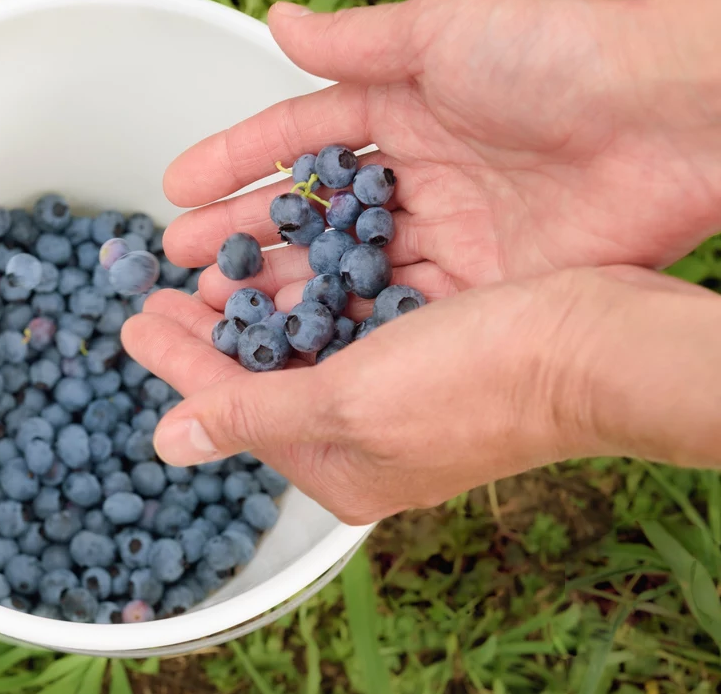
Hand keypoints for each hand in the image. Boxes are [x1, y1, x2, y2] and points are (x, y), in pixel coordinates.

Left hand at [122, 268, 720, 524]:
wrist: (593, 346)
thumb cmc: (472, 382)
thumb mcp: (345, 403)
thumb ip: (252, 415)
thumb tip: (170, 442)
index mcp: (337, 465)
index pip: (231, 409)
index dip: (176, 361)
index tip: (133, 318)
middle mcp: (361, 435)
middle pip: (258, 377)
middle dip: (206, 330)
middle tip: (156, 289)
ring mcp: (395, 391)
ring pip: (298, 344)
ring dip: (251, 305)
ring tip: (208, 267)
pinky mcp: (425, 345)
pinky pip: (342, 320)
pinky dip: (306, 291)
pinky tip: (286, 260)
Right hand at [161, 0, 720, 311]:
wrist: (671, 123)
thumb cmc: (559, 60)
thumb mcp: (440, 32)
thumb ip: (354, 44)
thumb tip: (279, 23)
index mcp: (400, 108)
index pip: (296, 138)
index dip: (234, 162)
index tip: (175, 188)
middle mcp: (416, 175)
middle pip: (310, 214)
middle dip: (241, 236)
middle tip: (178, 265)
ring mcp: (447, 234)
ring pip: (342, 268)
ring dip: (280, 286)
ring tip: (214, 311)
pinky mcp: (480, 285)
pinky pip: (396, 309)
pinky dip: (346, 324)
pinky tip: (294, 342)